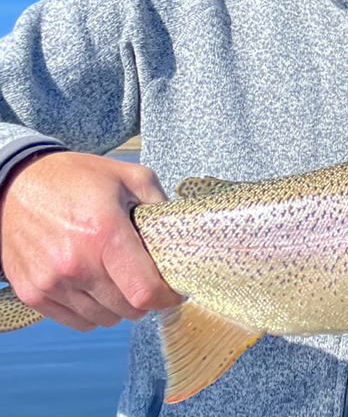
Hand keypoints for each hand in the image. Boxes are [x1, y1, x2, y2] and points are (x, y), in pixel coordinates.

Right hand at [0, 151, 180, 331]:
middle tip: (147, 279)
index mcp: (104, 234)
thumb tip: (182, 232)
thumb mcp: (129, 176)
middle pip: (128, 309)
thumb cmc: (76, 179)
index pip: (145, 291)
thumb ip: (160, 204)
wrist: (16, 184)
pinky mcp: (33, 293)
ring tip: (119, 279)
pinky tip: (96, 286)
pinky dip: (93, 312)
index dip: (168, 297)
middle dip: (146, 299)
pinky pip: (77, 322)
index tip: (175, 291)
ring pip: (104, 319)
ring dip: (119, 306)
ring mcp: (51, 283)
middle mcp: (76, 265)